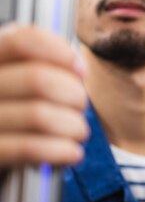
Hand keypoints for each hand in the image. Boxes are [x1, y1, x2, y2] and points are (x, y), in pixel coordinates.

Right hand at [0, 24, 87, 166]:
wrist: (1, 161)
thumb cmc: (18, 109)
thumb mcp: (22, 78)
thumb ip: (46, 63)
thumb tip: (78, 67)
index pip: (22, 40)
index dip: (61, 53)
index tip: (80, 69)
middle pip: (37, 79)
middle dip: (74, 94)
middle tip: (80, 106)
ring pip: (38, 115)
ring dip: (73, 126)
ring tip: (78, 131)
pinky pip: (30, 149)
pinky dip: (61, 150)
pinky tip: (72, 152)